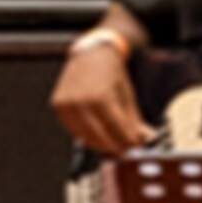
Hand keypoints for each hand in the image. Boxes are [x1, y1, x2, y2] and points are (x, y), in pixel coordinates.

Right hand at [51, 36, 147, 151]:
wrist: (90, 54)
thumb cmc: (111, 73)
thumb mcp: (127, 94)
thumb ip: (133, 119)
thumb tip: (143, 139)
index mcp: (101, 96)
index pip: (116, 129)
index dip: (127, 141)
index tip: (135, 146)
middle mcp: (80, 101)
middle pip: (100, 136)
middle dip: (115, 145)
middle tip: (125, 148)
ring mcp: (66, 104)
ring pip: (84, 136)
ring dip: (100, 143)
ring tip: (112, 142)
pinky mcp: (58, 105)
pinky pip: (73, 129)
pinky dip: (85, 134)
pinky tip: (97, 133)